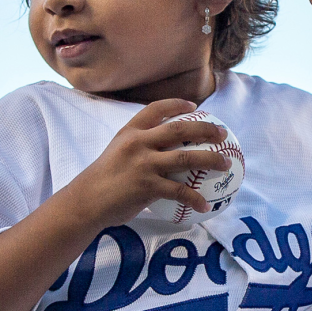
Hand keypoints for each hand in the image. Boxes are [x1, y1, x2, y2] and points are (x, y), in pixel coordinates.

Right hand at [73, 99, 232, 228]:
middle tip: (223, 134)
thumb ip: (137, 147)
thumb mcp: (116, 152)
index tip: (194, 106)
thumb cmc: (103, 179)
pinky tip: (204, 206)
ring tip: (225, 164)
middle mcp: (138, 143)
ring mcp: (143, 164)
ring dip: (210, 160)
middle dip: (205, 129)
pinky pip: (179, 191)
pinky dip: (194, 198)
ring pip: (186, 158)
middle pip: (179, 129)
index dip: (177, 104)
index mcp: (130, 132)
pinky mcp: (147, 186)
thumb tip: (164, 149)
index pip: (155, 109)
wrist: (86, 201)